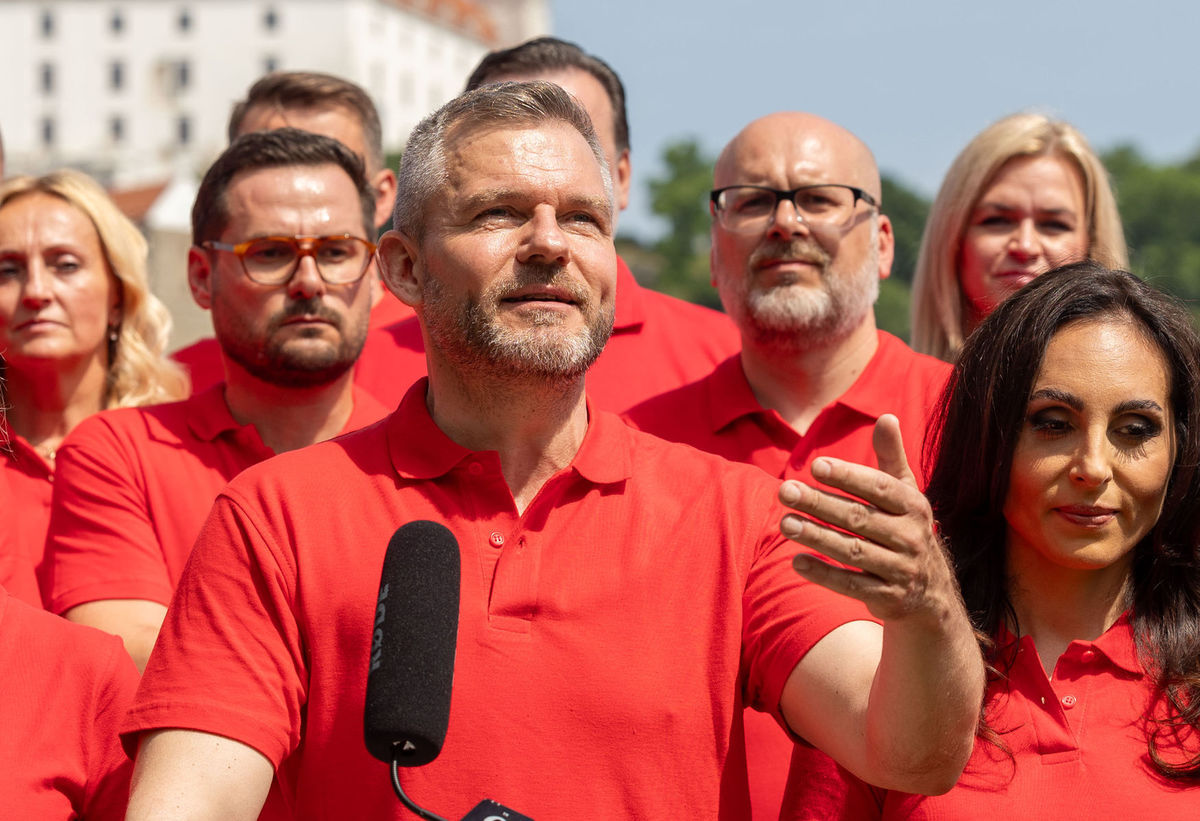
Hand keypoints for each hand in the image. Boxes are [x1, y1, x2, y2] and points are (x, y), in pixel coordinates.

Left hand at [779, 414, 956, 624]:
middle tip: (784, 490)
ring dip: (816, 537)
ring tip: (785, 523)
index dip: (848, 476)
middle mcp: (911, 537)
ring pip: (853, 551)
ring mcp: (901, 569)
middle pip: (859, 518)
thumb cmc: (905, 530)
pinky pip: (852, 584)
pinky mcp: (888, 598)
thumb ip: (892, 457)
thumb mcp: (906, 494)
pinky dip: (824, 574)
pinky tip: (796, 561)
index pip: (879, 488)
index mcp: (914, 506)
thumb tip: (886, 416)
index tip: (815, 466)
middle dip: (819, 503)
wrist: (930, 595)